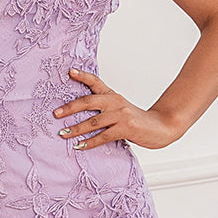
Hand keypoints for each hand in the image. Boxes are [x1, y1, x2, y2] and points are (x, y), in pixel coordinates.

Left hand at [54, 69, 183, 150]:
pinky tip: (79, 146)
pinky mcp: (125, 128)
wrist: (162, 126)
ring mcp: (121, 115)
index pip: (96, 82)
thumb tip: (81, 116)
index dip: (83, 76)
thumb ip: (105, 109)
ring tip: (63, 133)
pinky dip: (89, 142)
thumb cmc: (138, 121)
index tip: (69, 72)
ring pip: (93, 122)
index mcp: (113, 96)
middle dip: (70, 108)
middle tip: (56, 113)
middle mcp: (116, 102)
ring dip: (76, 129)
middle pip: (88, 101)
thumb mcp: (121, 110)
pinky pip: (103, 136)